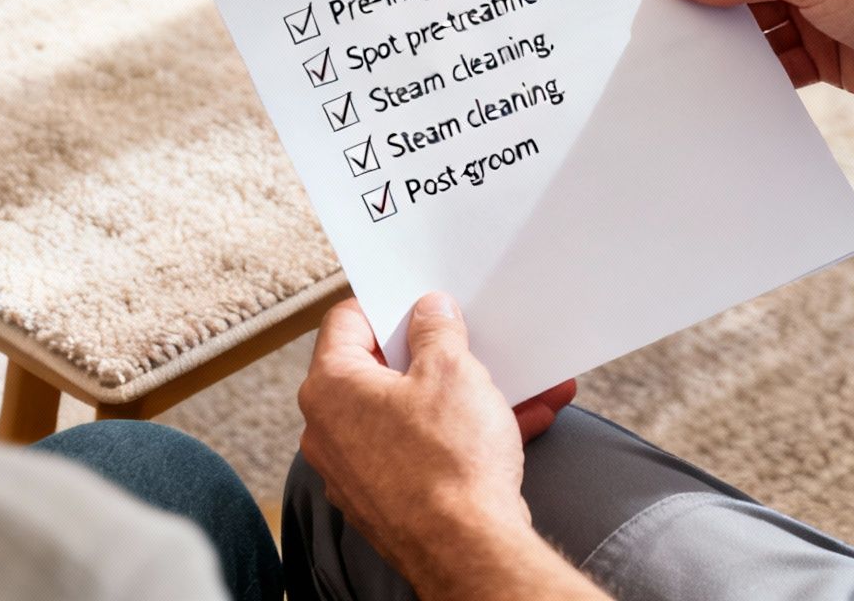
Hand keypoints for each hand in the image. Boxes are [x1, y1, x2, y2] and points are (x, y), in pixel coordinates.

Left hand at [297, 294, 576, 582]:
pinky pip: (427, 451)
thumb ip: (436, 329)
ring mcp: (358, 471)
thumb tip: (429, 311)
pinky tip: (522, 420)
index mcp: (330, 388)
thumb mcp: (452, 369)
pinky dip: (466, 435)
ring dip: (464, 395)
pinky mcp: (390, 500)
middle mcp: (331, 431)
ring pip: (413, 414)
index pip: (346, 320)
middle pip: (381, 370)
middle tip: (469, 341)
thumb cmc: (449, 463)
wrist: (469, 551)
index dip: (390, 304)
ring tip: (514, 381)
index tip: (424, 303)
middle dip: (436, 354)